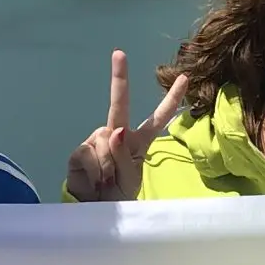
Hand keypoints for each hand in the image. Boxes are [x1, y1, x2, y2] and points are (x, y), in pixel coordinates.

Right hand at [65, 51, 189, 201]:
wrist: (93, 211)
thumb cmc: (118, 196)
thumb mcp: (130, 180)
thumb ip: (125, 157)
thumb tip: (115, 131)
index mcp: (138, 141)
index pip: (158, 118)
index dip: (171, 98)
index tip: (184, 77)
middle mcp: (117, 135)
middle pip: (120, 104)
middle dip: (119, 78)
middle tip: (119, 53)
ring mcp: (98, 140)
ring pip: (106, 140)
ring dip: (108, 166)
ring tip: (106, 181)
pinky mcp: (80, 150)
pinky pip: (90, 153)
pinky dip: (95, 170)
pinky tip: (94, 180)